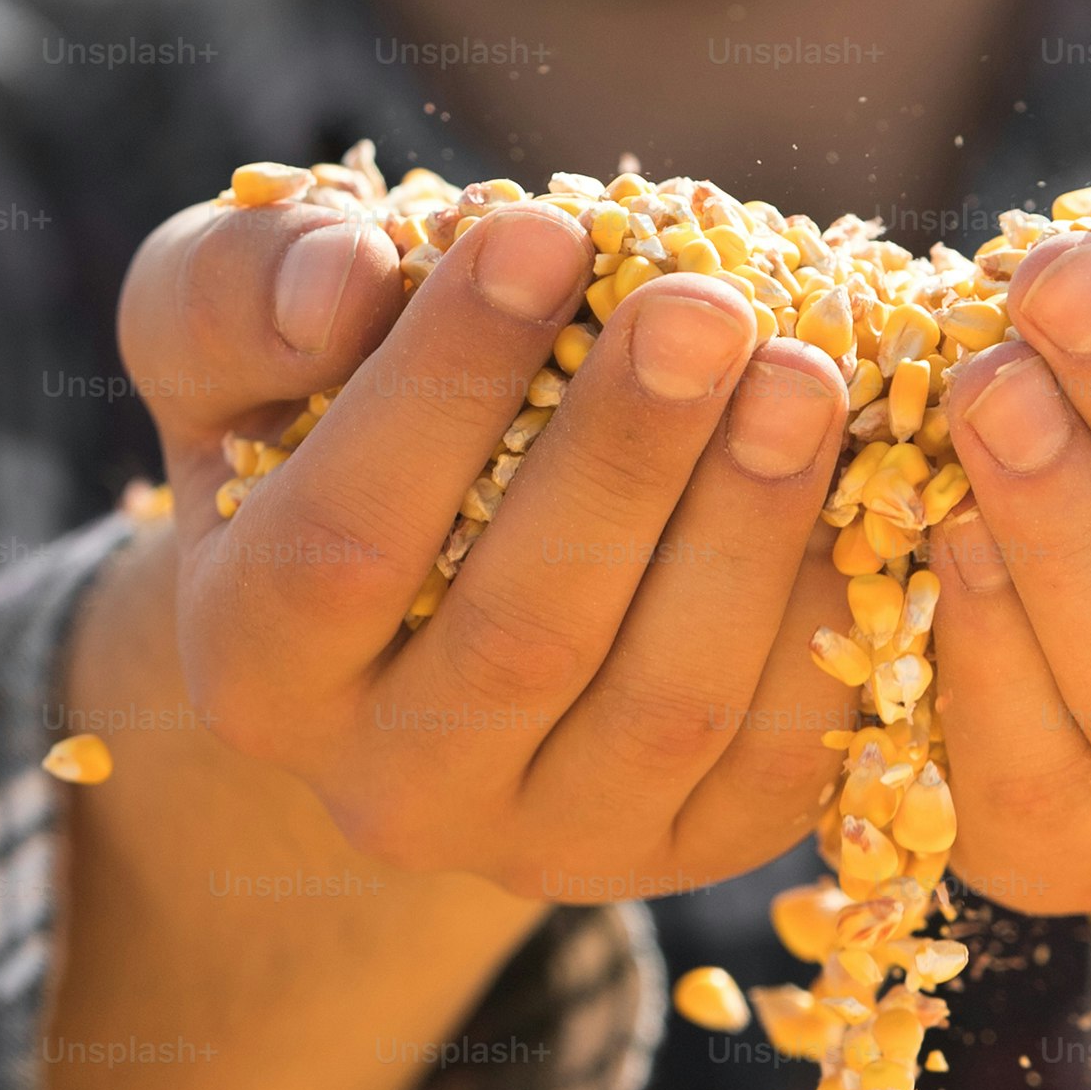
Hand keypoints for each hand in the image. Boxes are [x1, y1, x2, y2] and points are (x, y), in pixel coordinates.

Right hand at [115, 189, 856, 900]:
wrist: (424, 588)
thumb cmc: (319, 419)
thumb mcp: (229, 339)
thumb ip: (238, 294)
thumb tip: (342, 281)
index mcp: (255, 670)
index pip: (344, 542)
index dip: (442, 390)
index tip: (540, 234)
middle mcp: (389, 791)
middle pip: (521, 638)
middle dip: (626, 459)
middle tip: (706, 307)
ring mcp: (544, 843)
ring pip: (660, 710)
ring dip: (744, 535)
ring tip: (802, 376)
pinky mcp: (680, 855)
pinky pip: (772, 763)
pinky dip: (826, 628)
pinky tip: (861, 495)